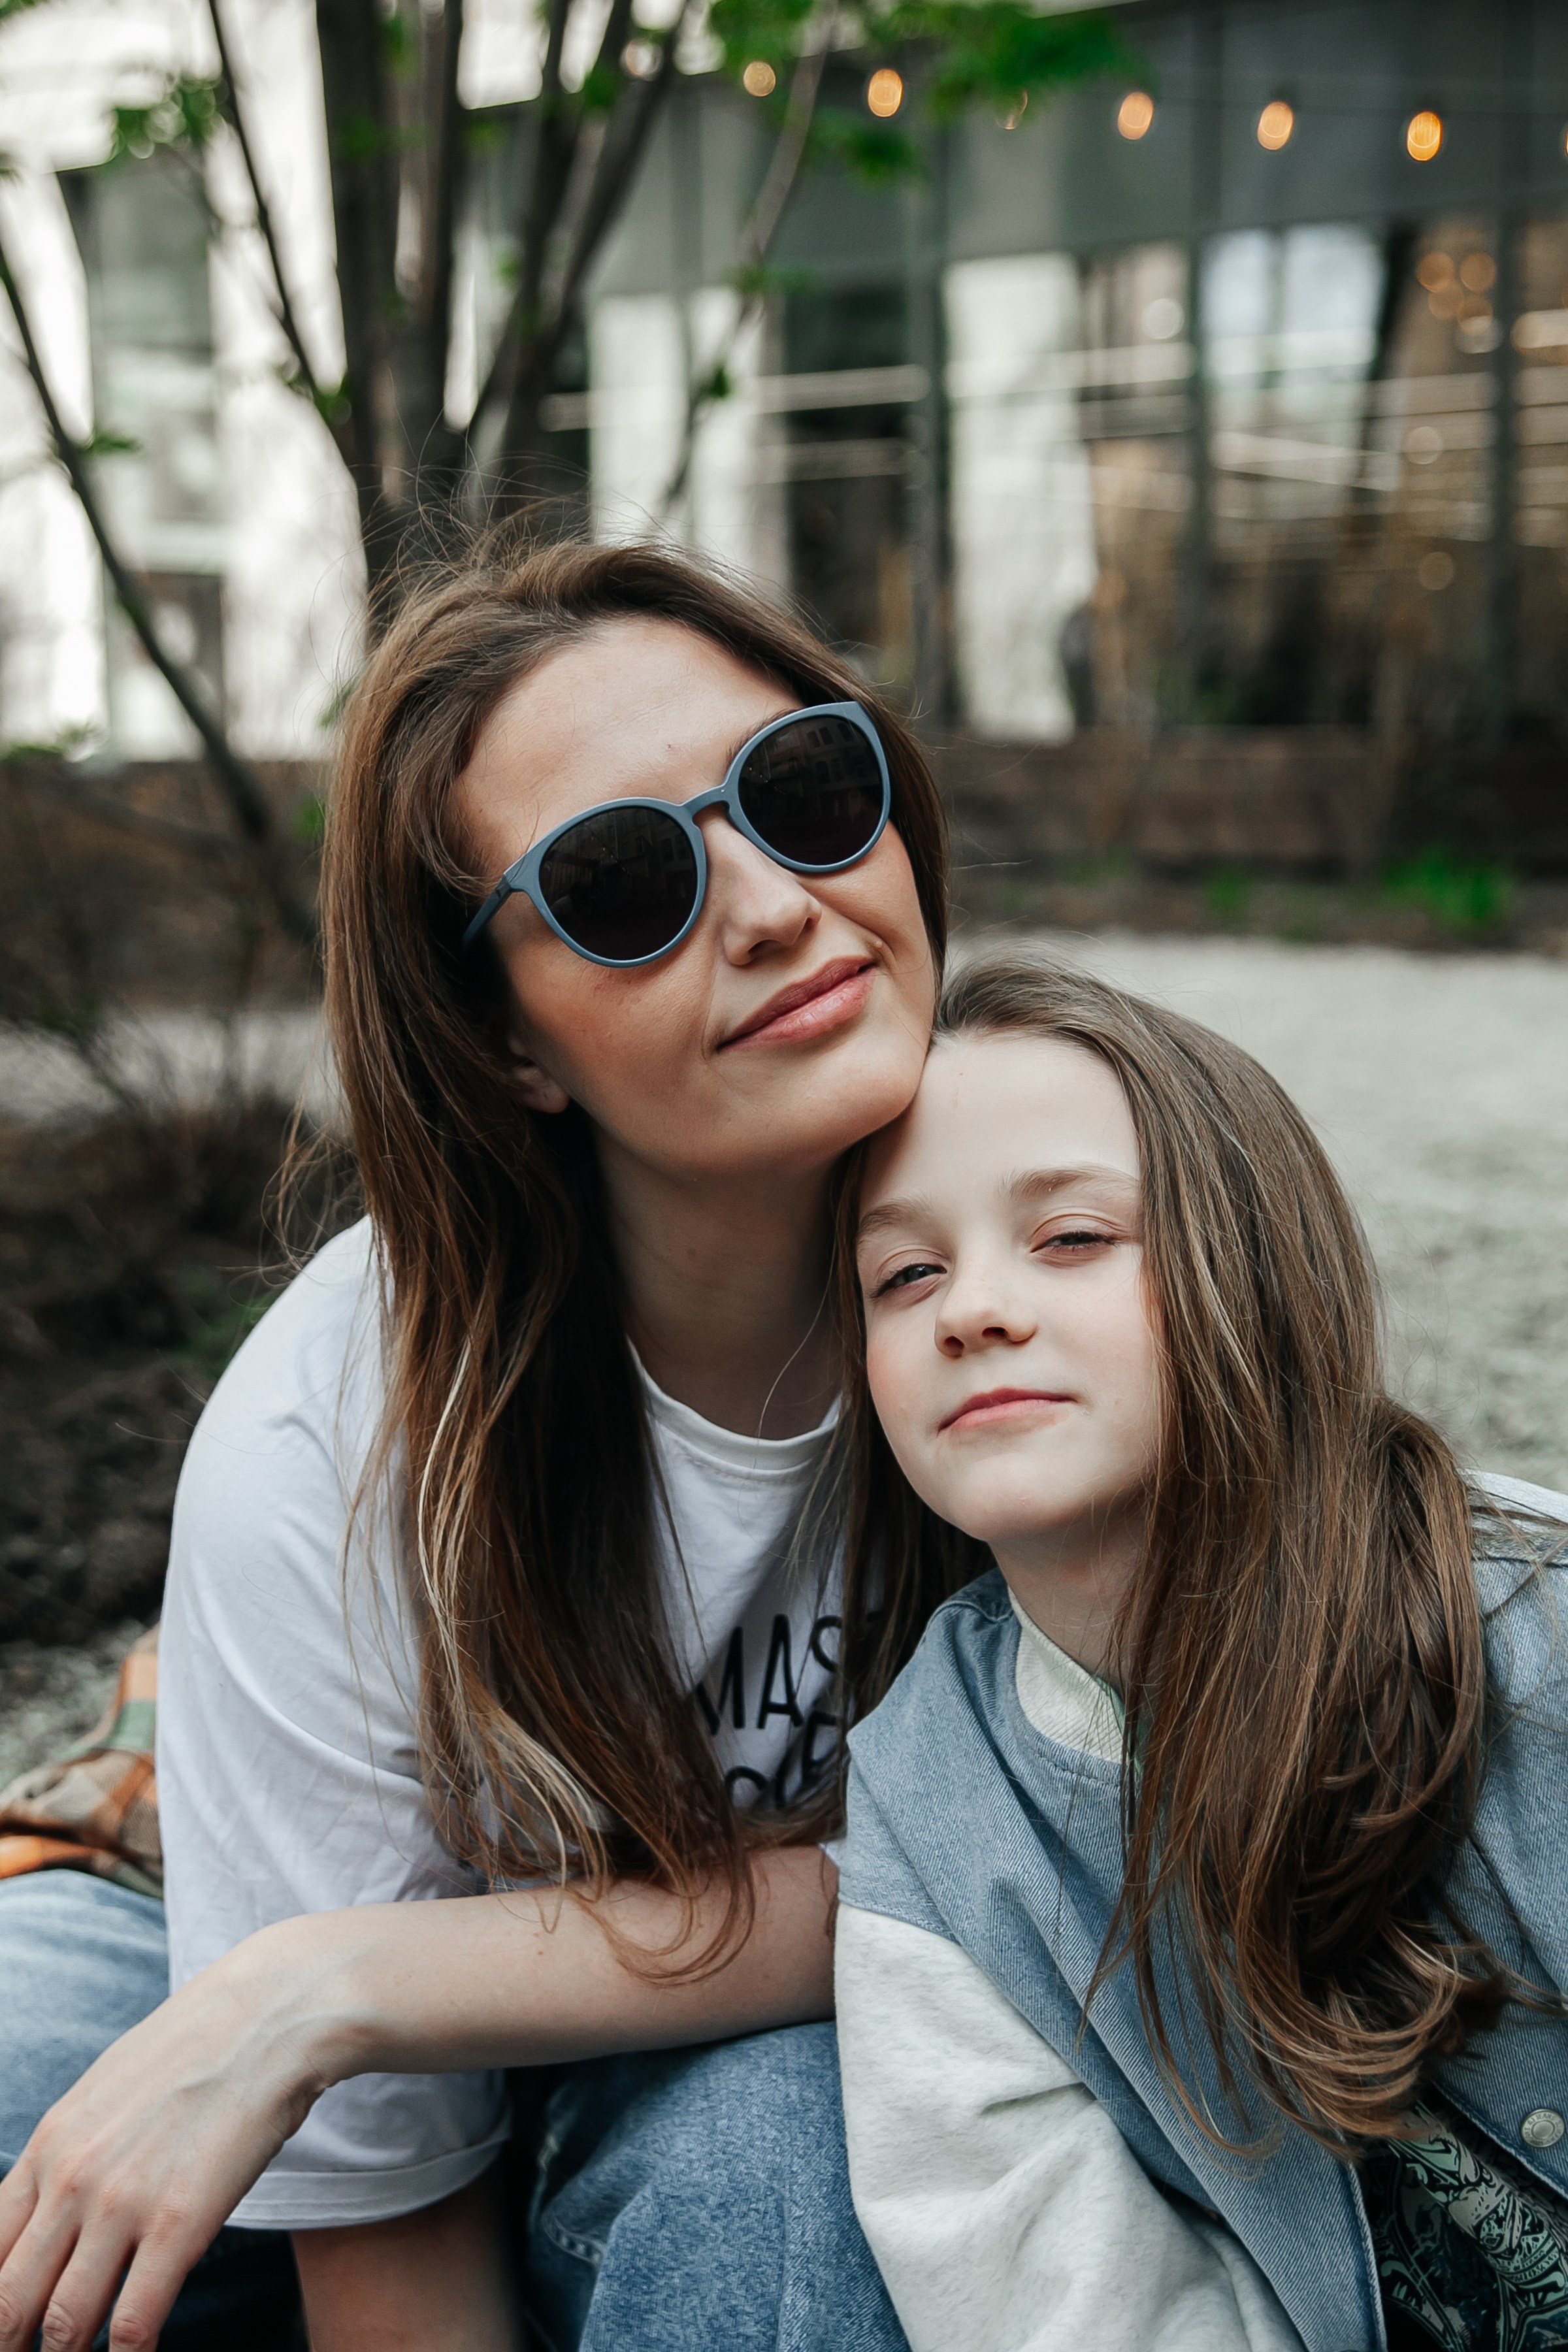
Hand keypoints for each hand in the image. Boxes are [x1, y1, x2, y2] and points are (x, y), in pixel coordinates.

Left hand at [0, 1928, 331, 2351]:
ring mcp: (123, 2202)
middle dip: (13, 2341)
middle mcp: (71, 2178)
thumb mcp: (106, 2092)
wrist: (269, 2014)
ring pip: (64, 2323)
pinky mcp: (180, 2223)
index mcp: (48, 2145)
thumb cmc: (196, 2049)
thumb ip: (70, 2153)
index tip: (11, 2323)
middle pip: (10, 2301)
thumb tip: (48, 2211)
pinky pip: (134, 2322)